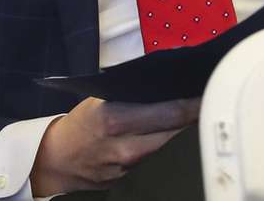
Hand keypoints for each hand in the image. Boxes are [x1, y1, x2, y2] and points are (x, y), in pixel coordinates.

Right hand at [29, 96, 201, 195]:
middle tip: (207, 99)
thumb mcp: (101, 99)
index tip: (205, 91)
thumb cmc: (81, 123)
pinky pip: (155, 158)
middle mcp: (124, 145)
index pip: (168, 110)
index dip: (191, 102)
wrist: (56, 159)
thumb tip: (167, 83)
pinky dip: (164, 145)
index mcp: (115, 118)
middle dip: (193, 114)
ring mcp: (128, 166)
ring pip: (168, 145)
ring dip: (181, 130)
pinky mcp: (129, 179)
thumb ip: (132, 94)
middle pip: (174, 130)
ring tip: (193, 114)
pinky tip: (170, 134)